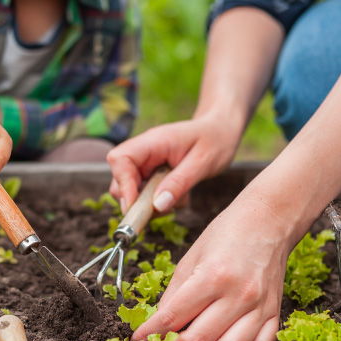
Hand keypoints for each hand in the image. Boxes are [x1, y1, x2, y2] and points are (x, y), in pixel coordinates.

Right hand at [107, 114, 241, 212]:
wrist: (221, 131)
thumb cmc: (214, 140)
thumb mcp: (203, 163)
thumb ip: (180, 183)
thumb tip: (157, 206)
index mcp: (152, 142)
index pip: (120, 160)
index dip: (123, 185)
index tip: (134, 207)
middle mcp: (143, 152)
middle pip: (119, 179)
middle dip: (136, 201)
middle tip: (163, 209)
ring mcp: (146, 164)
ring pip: (131, 192)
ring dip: (150, 205)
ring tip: (179, 198)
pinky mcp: (151, 175)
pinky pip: (145, 196)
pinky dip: (159, 204)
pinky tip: (179, 196)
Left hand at [132, 195, 290, 340]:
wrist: (268, 221)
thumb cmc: (226, 234)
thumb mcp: (190, 257)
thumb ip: (173, 294)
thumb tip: (158, 324)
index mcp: (212, 276)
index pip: (172, 317)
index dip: (150, 334)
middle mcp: (239, 294)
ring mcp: (261, 306)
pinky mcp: (275, 312)